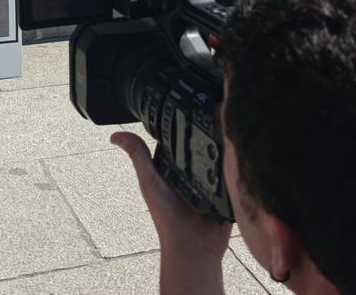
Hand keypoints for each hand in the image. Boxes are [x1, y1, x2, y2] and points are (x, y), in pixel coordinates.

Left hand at [112, 131, 231, 258]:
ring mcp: (212, 182)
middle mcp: (193, 173)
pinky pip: (236, 174)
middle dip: (209, 136)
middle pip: (203, 146)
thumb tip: (115, 137)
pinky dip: (238, 167)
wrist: (194, 246)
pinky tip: (240, 158)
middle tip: (214, 123)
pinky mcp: (228, 191)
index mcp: (174, 168)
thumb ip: (138, 157)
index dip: (183, 124)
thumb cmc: (168, 219)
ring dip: (226, 152)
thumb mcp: (150, 182)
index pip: (180, 140)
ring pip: (221, 158)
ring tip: (227, 141)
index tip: (189, 108)